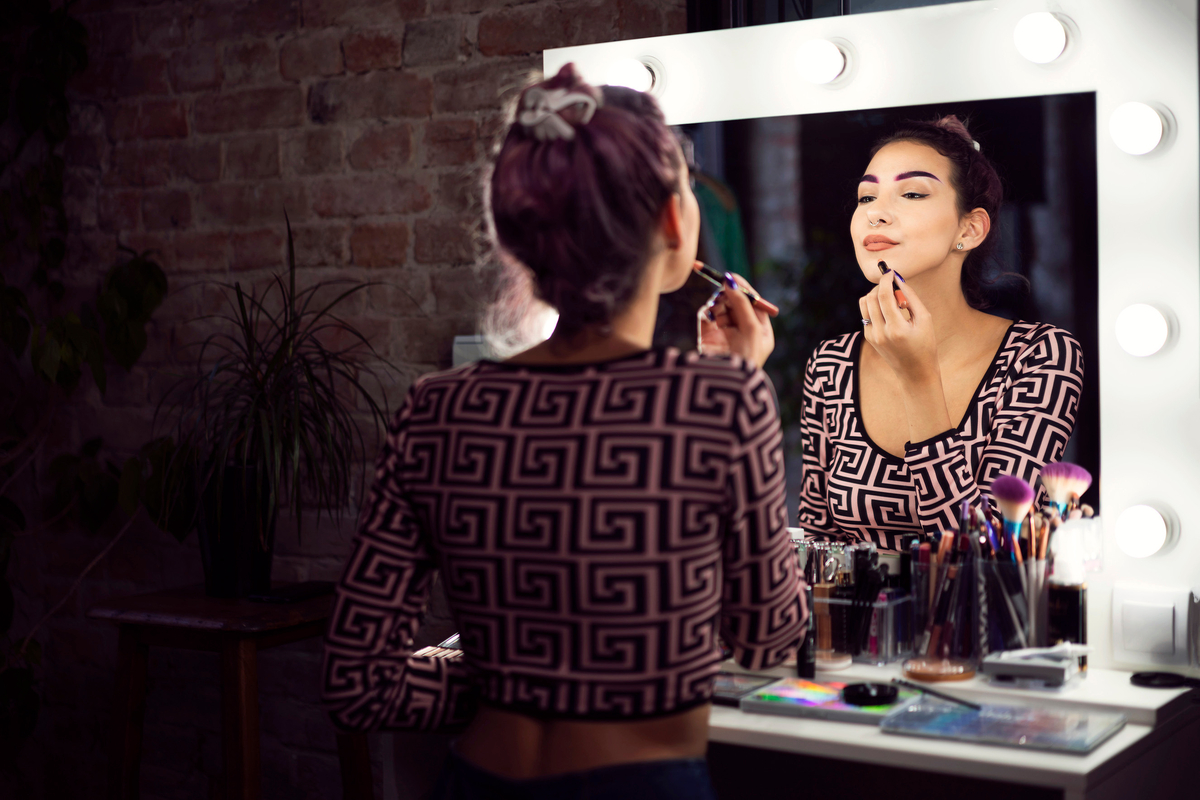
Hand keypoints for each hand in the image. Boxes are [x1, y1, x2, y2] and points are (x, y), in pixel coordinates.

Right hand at [698, 272, 774, 367]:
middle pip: (735, 303)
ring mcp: (723, 335)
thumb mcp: (751, 327)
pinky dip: (706, 311)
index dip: (743, 289)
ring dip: (717, 303)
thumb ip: (741, 302)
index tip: (731, 276)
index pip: (753, 304)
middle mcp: (742, 332)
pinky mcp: (706, 338)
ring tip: (716, 306)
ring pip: (719, 308)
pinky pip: (705, 316)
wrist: (726, 384)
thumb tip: (730, 281)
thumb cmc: (746, 358)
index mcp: (759, 332)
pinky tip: (709, 315)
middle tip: (722, 287)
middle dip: (728, 295)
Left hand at [858, 271, 939, 385]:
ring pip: (864, 304)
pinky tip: (888, 311)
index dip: (885, 280)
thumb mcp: (925, 319)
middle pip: (871, 297)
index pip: (883, 296)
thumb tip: (898, 279)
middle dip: (880, 286)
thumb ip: (911, 297)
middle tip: (893, 285)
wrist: (915, 371)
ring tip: (890, 298)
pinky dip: (875, 306)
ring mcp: (872, 336)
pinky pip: (866, 313)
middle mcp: (880, 333)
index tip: (890, 271)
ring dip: (874, 295)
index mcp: (897, 328)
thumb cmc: (925, 344)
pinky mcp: (868, 337)